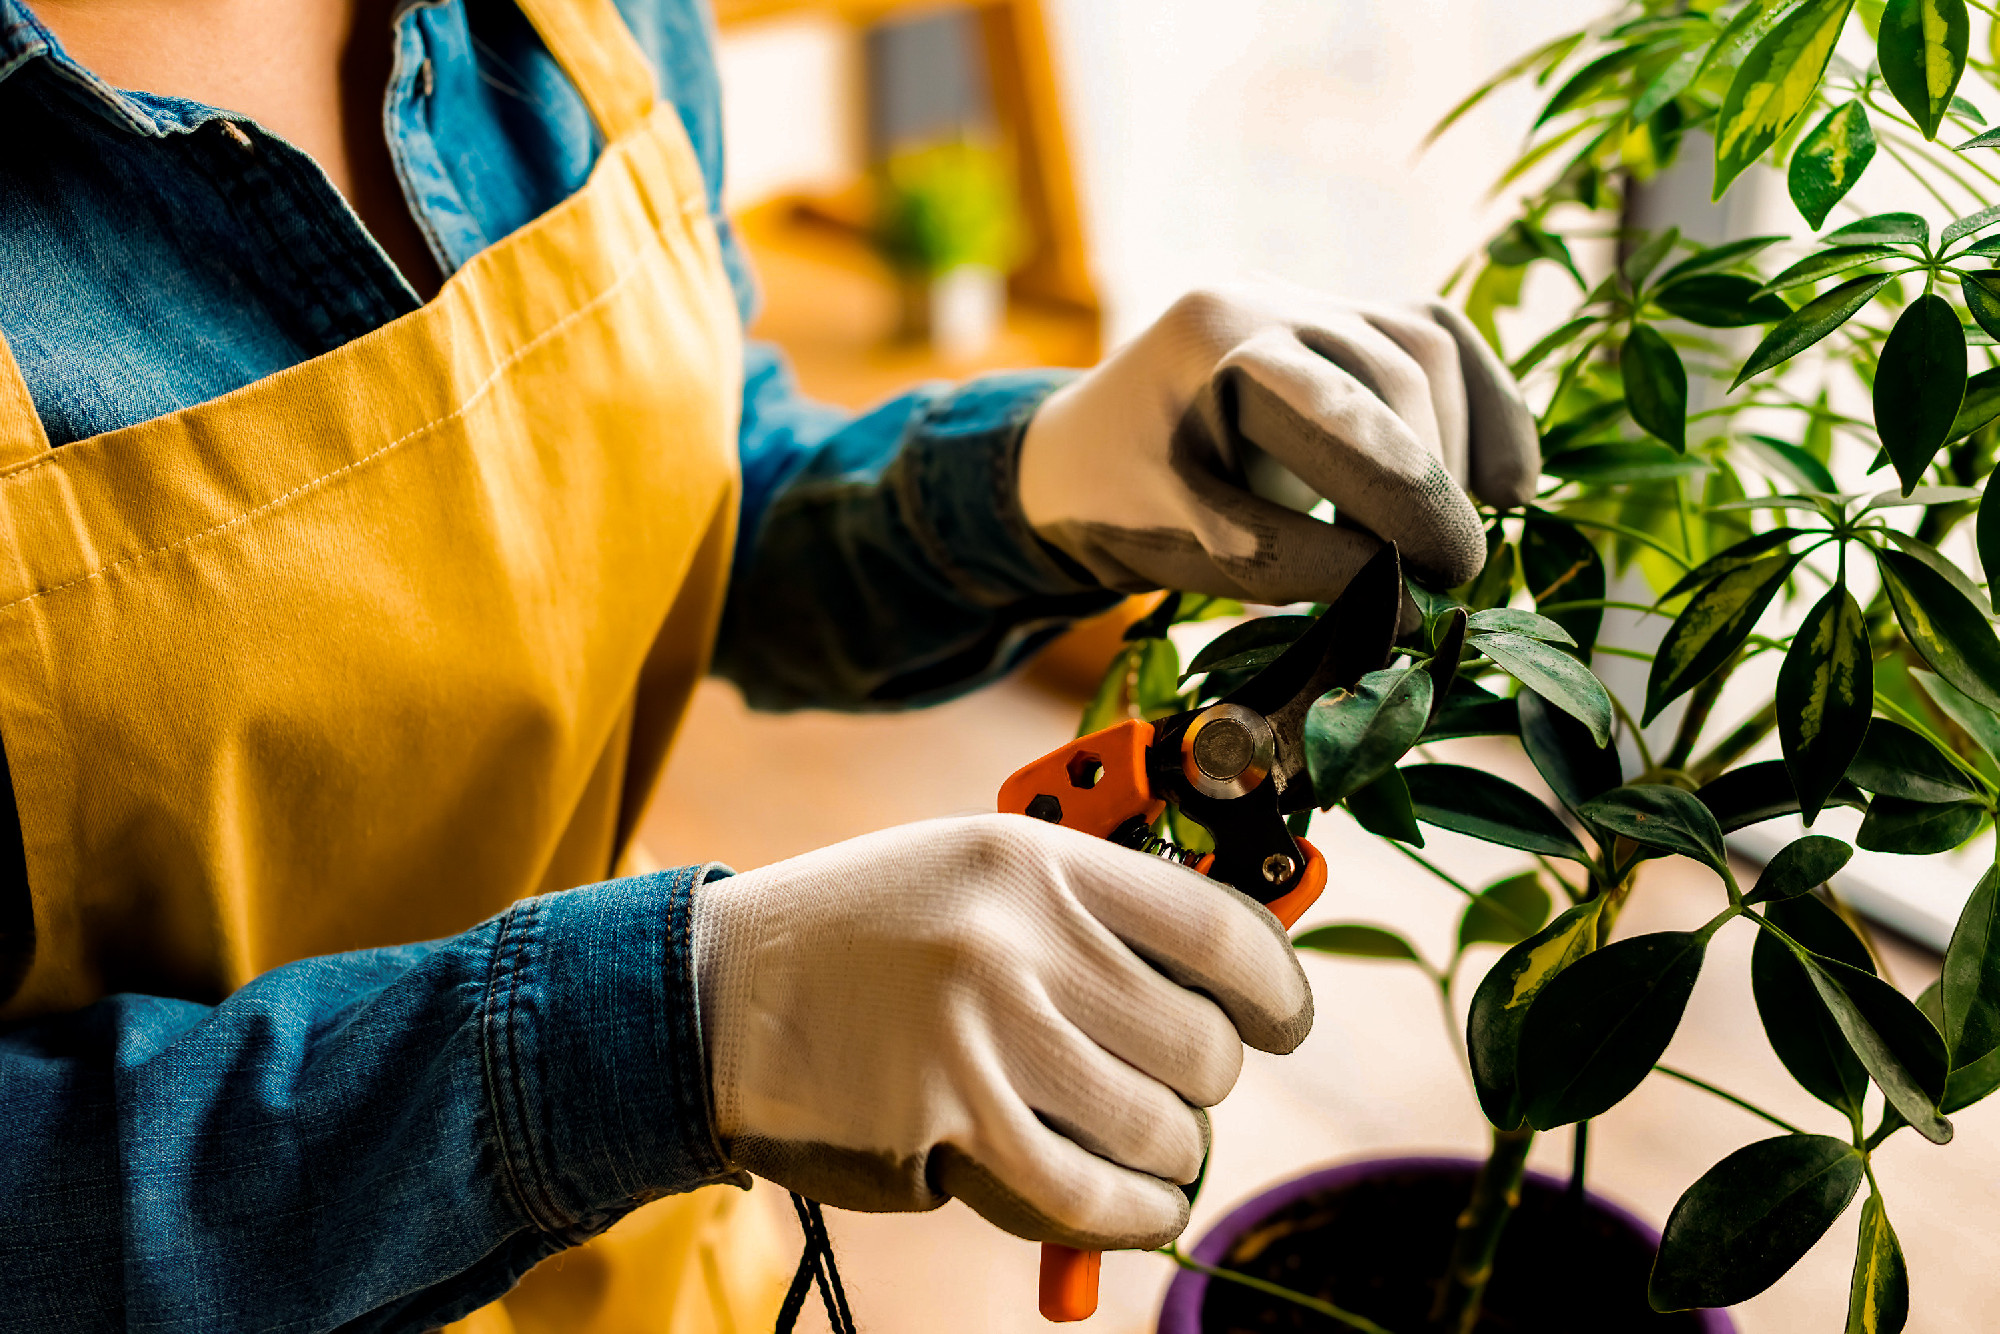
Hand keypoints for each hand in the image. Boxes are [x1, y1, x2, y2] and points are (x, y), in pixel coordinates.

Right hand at [692, 814, 1311, 1249]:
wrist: (715, 994)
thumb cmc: (864, 934)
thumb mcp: (975, 875)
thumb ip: (1090, 917)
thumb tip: (1228, 987)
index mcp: (1040, 860)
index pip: (1221, 930)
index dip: (1277, 991)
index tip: (1280, 1024)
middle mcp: (1022, 939)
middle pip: (1202, 1047)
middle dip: (1203, 1087)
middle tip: (1169, 1091)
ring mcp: (986, 1034)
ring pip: (1160, 1129)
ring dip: (1168, 1155)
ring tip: (1143, 1149)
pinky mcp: (949, 1124)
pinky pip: (1091, 1196)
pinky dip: (1132, 1215)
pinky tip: (1134, 1207)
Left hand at [1017, 282, 1539, 603]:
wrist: (1084, 453)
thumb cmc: (1124, 506)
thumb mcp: (1188, 546)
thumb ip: (1291, 563)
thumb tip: (1411, 603)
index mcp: (1210, 344)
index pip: (1335, 412)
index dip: (1405, 496)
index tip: (1445, 579)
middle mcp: (1266, 297)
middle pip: (1397, 373)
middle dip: (1432, 480)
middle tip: (1446, 575)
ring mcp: (1311, 295)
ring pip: (1429, 349)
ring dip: (1458, 449)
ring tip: (1446, 539)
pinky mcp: (1349, 315)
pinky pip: (1441, 339)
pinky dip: (1484, 409)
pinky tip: (1507, 486)